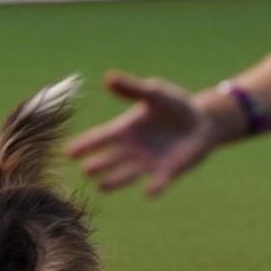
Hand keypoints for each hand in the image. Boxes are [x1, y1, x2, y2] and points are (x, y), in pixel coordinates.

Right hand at [66, 71, 223, 196]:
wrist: (202, 121)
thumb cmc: (174, 105)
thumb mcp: (154, 93)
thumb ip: (132, 89)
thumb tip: (108, 78)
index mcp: (125, 130)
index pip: (101, 138)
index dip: (86, 144)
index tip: (68, 152)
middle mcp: (132, 150)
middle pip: (110, 159)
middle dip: (99, 164)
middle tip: (85, 170)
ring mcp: (148, 163)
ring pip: (128, 174)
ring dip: (115, 180)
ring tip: (101, 186)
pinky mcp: (167, 172)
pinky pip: (159, 182)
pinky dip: (155, 187)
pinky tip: (148, 192)